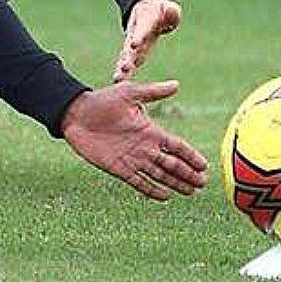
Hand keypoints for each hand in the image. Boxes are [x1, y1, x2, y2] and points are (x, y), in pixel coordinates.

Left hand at [61, 81, 207, 200]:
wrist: (75, 114)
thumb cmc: (102, 101)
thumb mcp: (128, 93)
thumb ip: (153, 92)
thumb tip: (177, 84)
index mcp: (150, 130)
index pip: (177, 146)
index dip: (191, 155)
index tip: (205, 165)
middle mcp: (144, 147)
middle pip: (172, 163)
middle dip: (188, 173)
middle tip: (202, 183)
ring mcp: (132, 159)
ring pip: (159, 174)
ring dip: (175, 183)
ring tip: (190, 192)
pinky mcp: (118, 168)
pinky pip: (139, 182)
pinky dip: (152, 190)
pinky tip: (165, 197)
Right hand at [112, 0, 181, 81]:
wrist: (147, 11)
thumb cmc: (160, 11)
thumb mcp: (168, 8)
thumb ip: (171, 12)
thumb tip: (171, 11)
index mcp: (145, 22)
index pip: (142, 29)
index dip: (139, 37)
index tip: (134, 45)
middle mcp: (136, 34)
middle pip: (130, 46)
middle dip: (127, 57)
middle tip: (124, 67)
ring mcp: (133, 43)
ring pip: (127, 56)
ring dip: (122, 67)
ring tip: (117, 79)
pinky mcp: (135, 51)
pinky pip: (128, 61)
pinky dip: (124, 70)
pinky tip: (119, 81)